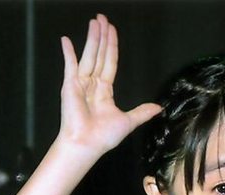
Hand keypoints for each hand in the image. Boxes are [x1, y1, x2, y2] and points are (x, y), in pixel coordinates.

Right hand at [58, 14, 160, 154]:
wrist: (87, 145)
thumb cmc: (103, 137)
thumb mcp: (128, 122)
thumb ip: (141, 112)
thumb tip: (158, 109)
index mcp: (104, 91)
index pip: (109, 62)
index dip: (112, 46)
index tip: (112, 30)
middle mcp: (92, 85)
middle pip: (99, 55)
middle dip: (102, 36)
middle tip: (102, 18)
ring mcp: (80, 84)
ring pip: (89, 56)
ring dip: (92, 39)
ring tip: (95, 22)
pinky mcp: (70, 86)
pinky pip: (69, 65)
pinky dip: (68, 53)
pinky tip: (66, 40)